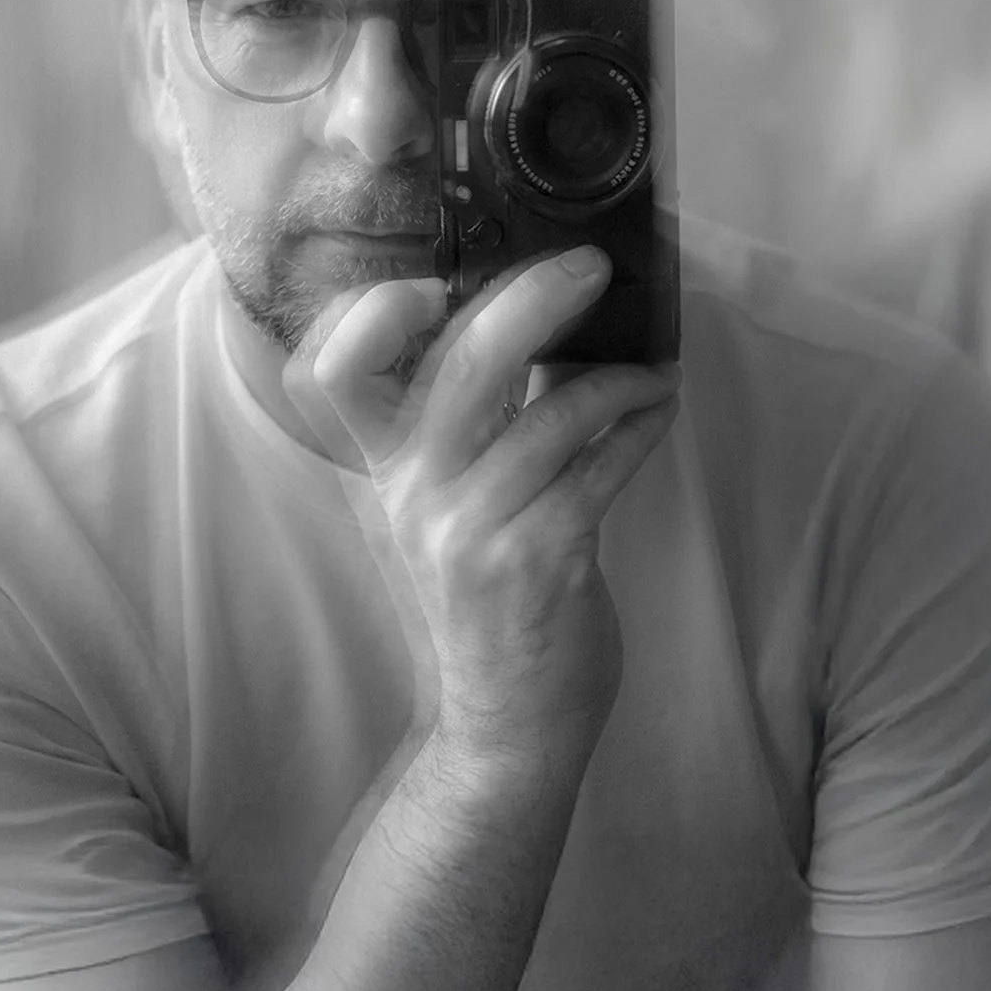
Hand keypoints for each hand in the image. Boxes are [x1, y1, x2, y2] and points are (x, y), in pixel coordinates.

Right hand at [284, 249, 678, 769]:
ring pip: (553, 411)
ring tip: (650, 371)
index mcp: (386, 471)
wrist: (505, 722)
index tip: (429, 284)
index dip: (368, 316)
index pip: (332, 374)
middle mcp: (417, 493)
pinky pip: (602, 464)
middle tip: (590, 268)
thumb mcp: (452, 505)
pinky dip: (639, 424)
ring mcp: (474, 529)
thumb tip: (541, 313)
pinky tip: (657, 410)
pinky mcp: (540, 560)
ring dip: (618, 377)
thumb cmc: (486, 599)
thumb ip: (477, 420)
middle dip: (535, 297)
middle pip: (462, 361)